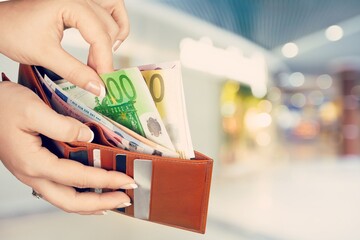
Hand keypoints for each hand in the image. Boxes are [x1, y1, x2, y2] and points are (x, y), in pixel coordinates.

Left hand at [0, 0, 128, 96]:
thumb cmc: (13, 32)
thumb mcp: (45, 55)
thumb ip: (75, 72)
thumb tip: (98, 88)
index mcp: (69, 2)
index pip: (100, 34)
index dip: (105, 60)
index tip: (105, 82)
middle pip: (110, 25)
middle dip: (106, 53)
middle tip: (98, 75)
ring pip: (113, 14)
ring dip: (114, 36)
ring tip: (102, 57)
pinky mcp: (78, 4)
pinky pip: (106, 11)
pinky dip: (109, 28)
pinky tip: (101, 43)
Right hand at [0, 82, 135, 213]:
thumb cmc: (2, 105)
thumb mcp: (32, 109)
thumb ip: (62, 125)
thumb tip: (88, 137)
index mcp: (34, 163)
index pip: (78, 178)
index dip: (105, 181)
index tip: (126, 180)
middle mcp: (33, 174)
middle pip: (70, 202)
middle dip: (101, 203)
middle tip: (124, 199)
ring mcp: (33, 174)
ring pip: (64, 199)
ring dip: (91, 203)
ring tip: (112, 200)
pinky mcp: (36, 168)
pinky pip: (60, 189)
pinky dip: (79, 194)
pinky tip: (90, 189)